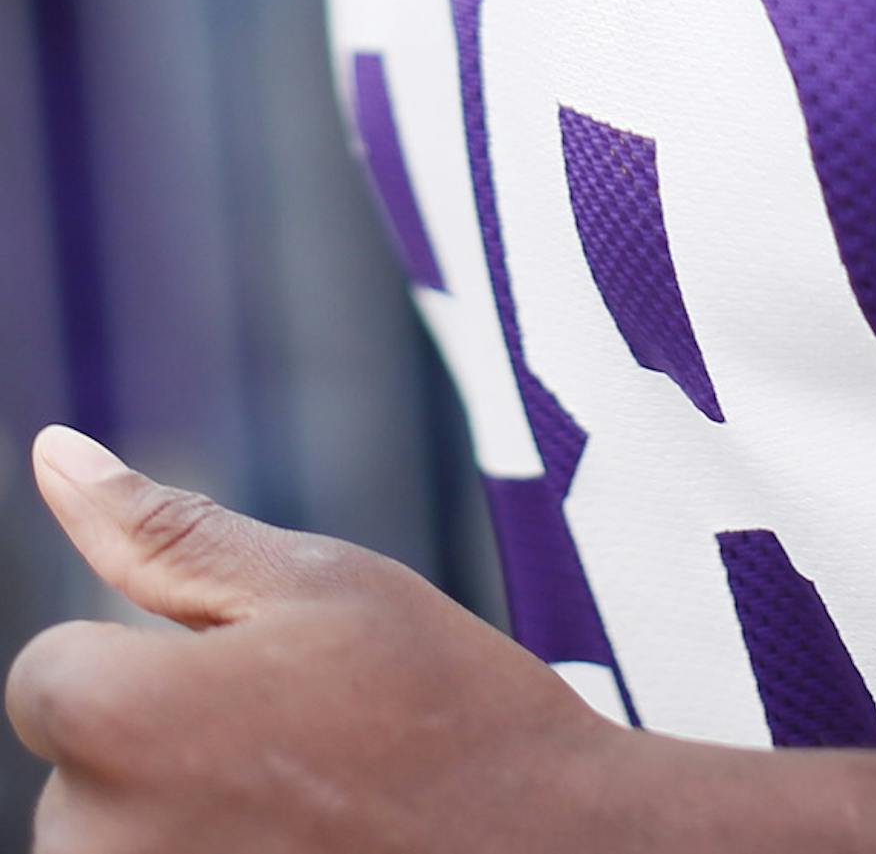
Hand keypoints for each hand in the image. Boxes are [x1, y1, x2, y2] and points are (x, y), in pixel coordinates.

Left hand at [6, 426, 615, 850]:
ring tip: (308, 816)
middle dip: (162, 750)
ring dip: (178, 825)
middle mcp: (92, 845)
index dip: (149, 661)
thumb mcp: (317, 584)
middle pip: (75, 772)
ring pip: (110, 844)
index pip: (46, 674)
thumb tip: (53, 453)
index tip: (256, 682)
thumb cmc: (438, 706)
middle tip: (302, 750)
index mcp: (117, 721)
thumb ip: (163, 531)